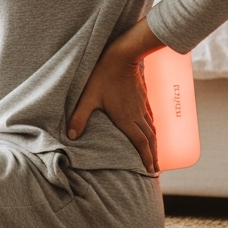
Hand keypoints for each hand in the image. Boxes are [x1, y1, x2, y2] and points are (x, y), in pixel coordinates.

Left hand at [67, 19, 164, 172]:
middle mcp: (137, 115)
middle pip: (149, 140)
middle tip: (156, 171)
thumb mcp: (88, 97)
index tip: (151, 171)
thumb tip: (71, 136)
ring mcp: (141, 106)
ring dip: (154, 144)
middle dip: (153, 156)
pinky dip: (152, 129)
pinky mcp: (142, 98)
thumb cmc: (103, 76)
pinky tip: (151, 130)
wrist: (121, 56)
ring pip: (152, 130)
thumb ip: (79, 117)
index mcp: (126, 119)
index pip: (141, 143)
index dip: (146, 158)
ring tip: (155, 156)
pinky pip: (151, 118)